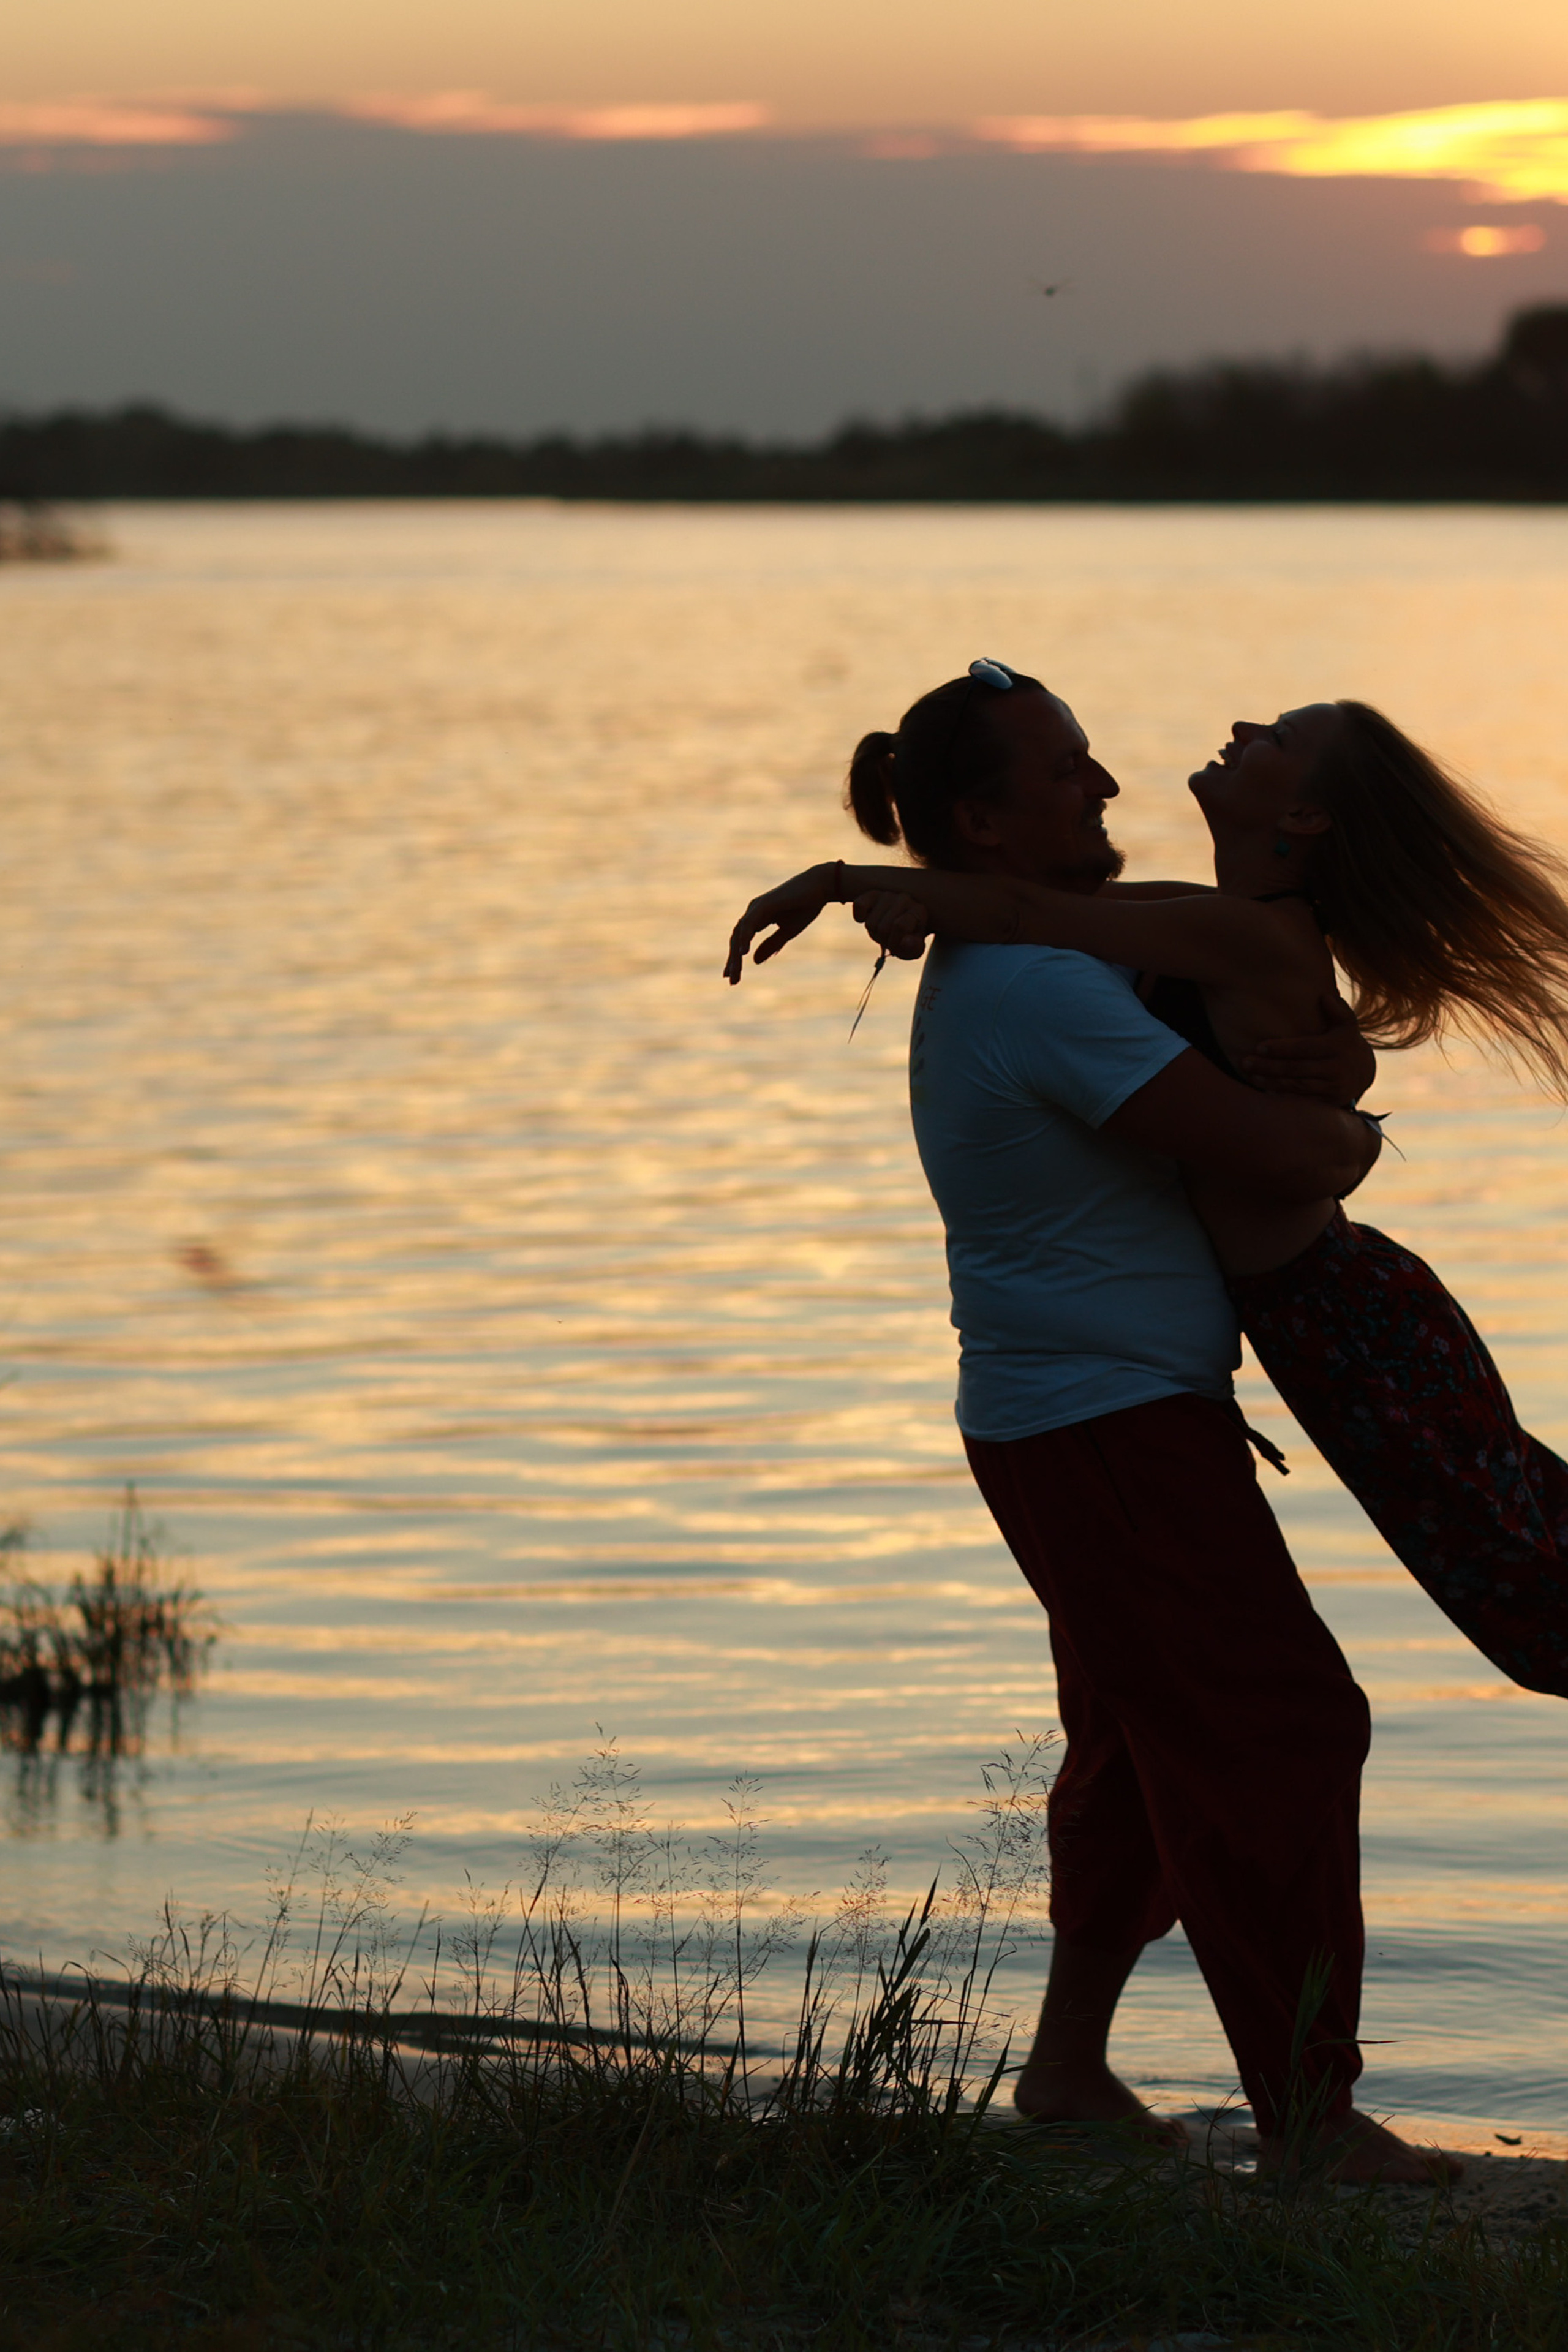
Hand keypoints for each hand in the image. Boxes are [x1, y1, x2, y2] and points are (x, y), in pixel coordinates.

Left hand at [724, 865, 838, 983]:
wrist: (820, 886)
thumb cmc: (806, 907)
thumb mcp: (787, 932)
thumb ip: (771, 945)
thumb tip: (754, 961)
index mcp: (758, 917)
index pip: (740, 940)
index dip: (734, 958)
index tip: (730, 976)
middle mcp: (753, 911)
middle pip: (736, 939)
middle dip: (733, 961)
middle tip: (731, 981)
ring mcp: (757, 906)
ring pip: (740, 933)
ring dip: (736, 955)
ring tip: (735, 972)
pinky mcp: (764, 904)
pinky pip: (750, 923)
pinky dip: (745, 938)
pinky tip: (743, 952)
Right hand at [851, 890, 931, 960]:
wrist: (899, 928)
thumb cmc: (908, 939)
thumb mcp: (913, 949)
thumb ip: (914, 948)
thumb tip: (905, 942)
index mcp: (919, 911)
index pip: (900, 926)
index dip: (895, 942)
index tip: (898, 945)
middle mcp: (905, 898)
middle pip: (883, 928)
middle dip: (884, 939)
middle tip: (890, 937)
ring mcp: (888, 894)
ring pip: (870, 923)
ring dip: (873, 932)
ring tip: (882, 929)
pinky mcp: (872, 894)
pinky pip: (859, 905)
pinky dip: (859, 917)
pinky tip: (867, 919)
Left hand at [1238, 993, 1376, 1103]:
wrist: (1363, 1072)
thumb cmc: (1345, 1040)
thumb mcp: (1347, 1023)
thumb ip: (1338, 1010)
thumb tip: (1324, 997)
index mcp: (1338, 1046)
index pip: (1305, 1047)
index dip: (1281, 1049)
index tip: (1258, 1047)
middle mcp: (1336, 1068)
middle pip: (1296, 1069)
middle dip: (1269, 1067)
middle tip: (1245, 1062)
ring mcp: (1332, 1087)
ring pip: (1296, 1086)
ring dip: (1271, 1082)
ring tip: (1251, 1075)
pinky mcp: (1328, 1102)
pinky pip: (1301, 1100)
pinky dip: (1282, 1095)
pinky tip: (1263, 1089)